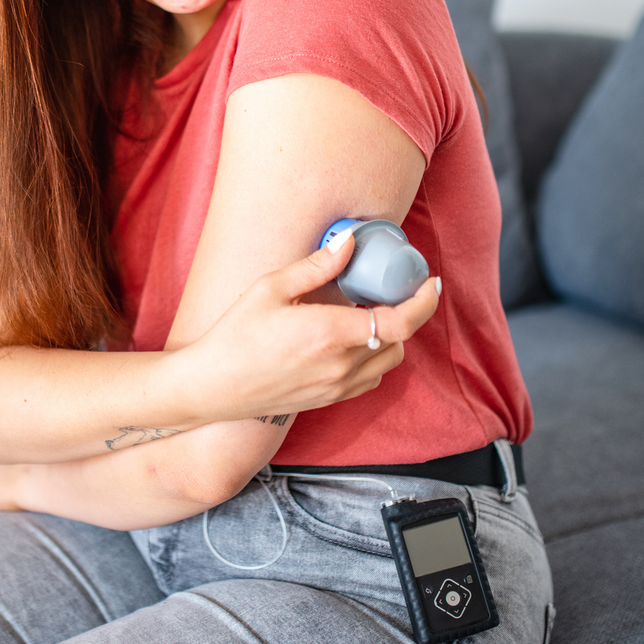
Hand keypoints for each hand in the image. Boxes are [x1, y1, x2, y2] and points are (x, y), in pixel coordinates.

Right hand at [182, 232, 439, 423]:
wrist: (214, 386)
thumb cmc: (236, 335)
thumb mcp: (270, 288)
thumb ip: (315, 267)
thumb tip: (348, 244)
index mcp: (329, 333)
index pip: (400, 322)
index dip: (423, 302)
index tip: (430, 283)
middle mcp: (340, 364)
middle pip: (399, 341)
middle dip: (405, 314)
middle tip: (394, 289)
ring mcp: (336, 386)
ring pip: (388, 362)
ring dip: (391, 338)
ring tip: (372, 313)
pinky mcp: (329, 399)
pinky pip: (370, 379)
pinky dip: (375, 359)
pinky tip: (354, 341)